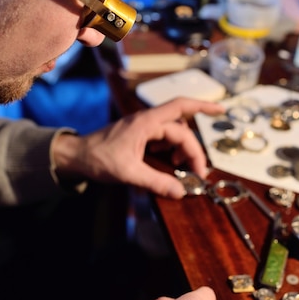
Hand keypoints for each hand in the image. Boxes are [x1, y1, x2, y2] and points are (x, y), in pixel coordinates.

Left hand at [53, 98, 224, 197]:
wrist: (76, 157)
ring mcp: (143, 129)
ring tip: (181, 168)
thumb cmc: (98, 159)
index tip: (222, 111)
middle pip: (180, 129)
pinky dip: (171, 152)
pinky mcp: (139, 138)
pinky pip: (163, 140)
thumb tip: (181, 192)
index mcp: (146, 122)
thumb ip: (156, 182)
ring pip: (173, 134)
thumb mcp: (128, 173)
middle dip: (193, 150)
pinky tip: (169, 164)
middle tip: (198, 174)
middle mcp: (147, 121)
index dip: (204, 108)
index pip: (181, 111)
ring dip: (182, 150)